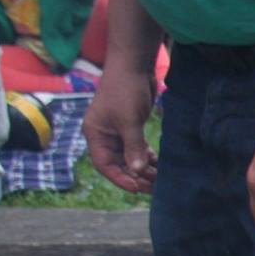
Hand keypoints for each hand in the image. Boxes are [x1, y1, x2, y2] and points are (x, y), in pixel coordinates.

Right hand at [84, 71, 156, 194]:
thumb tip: (136, 171)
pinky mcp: (130, 128)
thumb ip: (133, 147)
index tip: (137, 188)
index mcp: (96, 134)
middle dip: (135, 176)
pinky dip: (147, 158)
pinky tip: (159, 166)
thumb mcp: (129, 121)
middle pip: (118, 164)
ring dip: (143, 169)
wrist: (134, 66)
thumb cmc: (125, 90)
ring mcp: (117, 132)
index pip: (104, 165)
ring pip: (129, 158)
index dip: (120, 178)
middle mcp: (104, 135)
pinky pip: (137, 149)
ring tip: (159, 180)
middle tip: (153, 188)